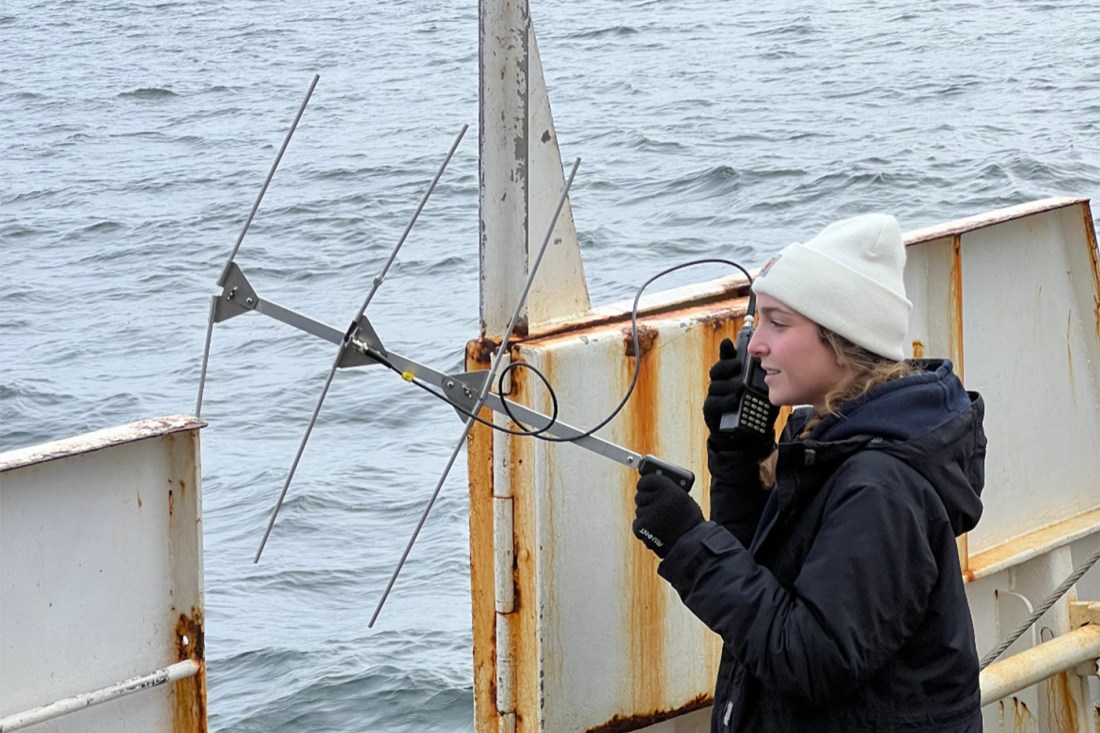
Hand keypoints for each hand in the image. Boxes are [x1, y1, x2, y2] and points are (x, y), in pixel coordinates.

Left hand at [632, 473, 702, 557]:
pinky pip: (637, 524)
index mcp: (672, 490)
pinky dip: (644, 529)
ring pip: (639, 511)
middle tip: (656, 509)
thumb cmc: (690, 524)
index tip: (643, 486)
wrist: (693, 548)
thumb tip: (648, 482)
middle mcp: (660, 500)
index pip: (648, 480)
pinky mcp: (642, 527)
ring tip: (662, 525)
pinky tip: (657, 532)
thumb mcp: (684, 501)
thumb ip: (667, 490)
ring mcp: (650, 514)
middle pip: (640, 495)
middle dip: (646, 501)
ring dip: (647, 517)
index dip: (644, 483)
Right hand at [702, 337, 773, 456]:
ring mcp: (714, 398)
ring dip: (727, 385)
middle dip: (726, 366)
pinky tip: (734, 400)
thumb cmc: (754, 413)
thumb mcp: (762, 394)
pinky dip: (723, 401)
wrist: (746, 438)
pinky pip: (713, 404)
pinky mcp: (711, 412)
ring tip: (740, 387)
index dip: (726, 351)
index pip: (727, 361)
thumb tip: (776, 366)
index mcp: (731, 378)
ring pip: (715, 386)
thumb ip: (764, 381)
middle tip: (737, 365)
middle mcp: (720, 386)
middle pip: (717, 371)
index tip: (729, 343)